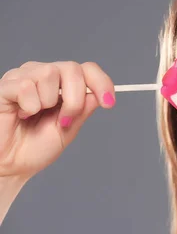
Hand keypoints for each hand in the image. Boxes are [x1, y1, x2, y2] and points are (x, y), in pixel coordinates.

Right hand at [0, 61, 114, 181]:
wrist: (10, 165)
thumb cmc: (35, 146)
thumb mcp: (69, 128)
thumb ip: (83, 109)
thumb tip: (98, 94)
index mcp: (62, 84)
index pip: (87, 69)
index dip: (102, 83)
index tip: (109, 103)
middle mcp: (43, 75)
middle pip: (72, 69)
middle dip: (75, 100)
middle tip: (64, 121)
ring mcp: (23, 78)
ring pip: (50, 74)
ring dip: (49, 103)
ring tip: (35, 116)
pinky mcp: (5, 87)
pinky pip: (26, 86)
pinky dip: (29, 105)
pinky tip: (21, 114)